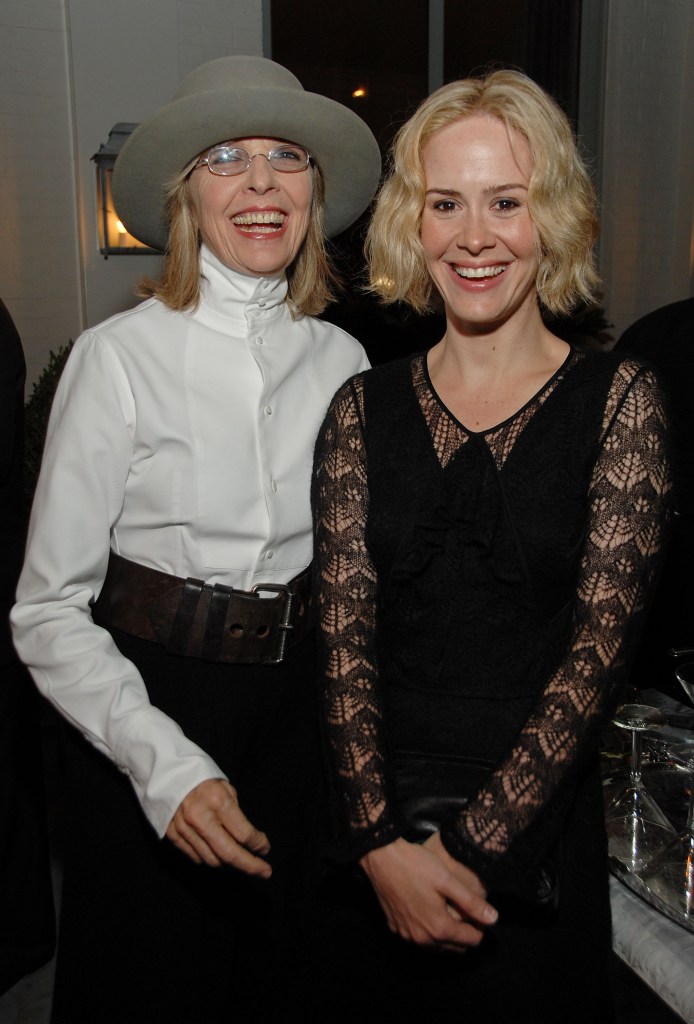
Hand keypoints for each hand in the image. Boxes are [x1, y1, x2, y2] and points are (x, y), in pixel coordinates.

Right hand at [166, 778, 271, 876]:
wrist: (167, 772)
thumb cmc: (202, 779)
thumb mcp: (225, 787)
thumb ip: (235, 814)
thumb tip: (247, 839)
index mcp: (217, 801)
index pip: (244, 833)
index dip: (259, 844)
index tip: (265, 848)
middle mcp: (200, 818)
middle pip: (229, 854)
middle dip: (250, 866)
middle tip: (265, 872)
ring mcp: (184, 829)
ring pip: (212, 860)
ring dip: (229, 864)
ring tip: (240, 861)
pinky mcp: (172, 835)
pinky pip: (196, 857)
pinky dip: (210, 859)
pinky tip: (218, 855)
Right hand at [360, 836, 497, 951]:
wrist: (381, 857)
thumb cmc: (416, 865)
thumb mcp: (447, 880)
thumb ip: (472, 903)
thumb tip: (494, 919)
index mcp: (439, 927)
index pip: (471, 940)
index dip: (480, 928)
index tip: (481, 913)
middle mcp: (422, 939)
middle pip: (455, 947)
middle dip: (465, 934)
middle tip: (468, 912)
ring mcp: (406, 935)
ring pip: (436, 946)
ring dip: (447, 935)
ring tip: (451, 912)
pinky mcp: (395, 927)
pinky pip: (418, 938)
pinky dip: (428, 931)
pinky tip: (429, 911)